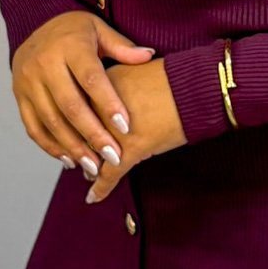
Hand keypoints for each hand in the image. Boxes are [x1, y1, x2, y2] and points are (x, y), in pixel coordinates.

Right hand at [10, 11, 163, 174]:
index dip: (108, 104)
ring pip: (51, 121)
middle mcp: (44, 63)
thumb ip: (122, 47)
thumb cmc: (76, 32)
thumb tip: (148, 55)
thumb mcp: (99, 30)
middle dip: (93, 135)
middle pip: (70, 105)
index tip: (126, 127)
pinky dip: (51, 147)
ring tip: (94, 167)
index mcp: (69, 46)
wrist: (36, 27)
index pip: (90, 79)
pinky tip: (70, 160)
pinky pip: (33, 127)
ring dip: (73, 147)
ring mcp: (27, 82)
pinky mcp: (19, 97)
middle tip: (113, 157)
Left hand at [82, 56, 185, 202]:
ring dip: (88, 168)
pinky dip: (100, 188)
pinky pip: (109, 174)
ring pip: (91, 156)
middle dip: (78, 149)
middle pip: (78, 135)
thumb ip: (114, 86)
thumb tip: (106, 100)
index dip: (73, 126)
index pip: (76, 109)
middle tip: (74, 159)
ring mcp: (113, 130)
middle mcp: (99, 107)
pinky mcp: (128, 150)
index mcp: (99, 84)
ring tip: (87, 175)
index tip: (71, 134)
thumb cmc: (172, 78)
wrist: (196, 88)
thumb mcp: (134, 72)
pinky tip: (93, 197)